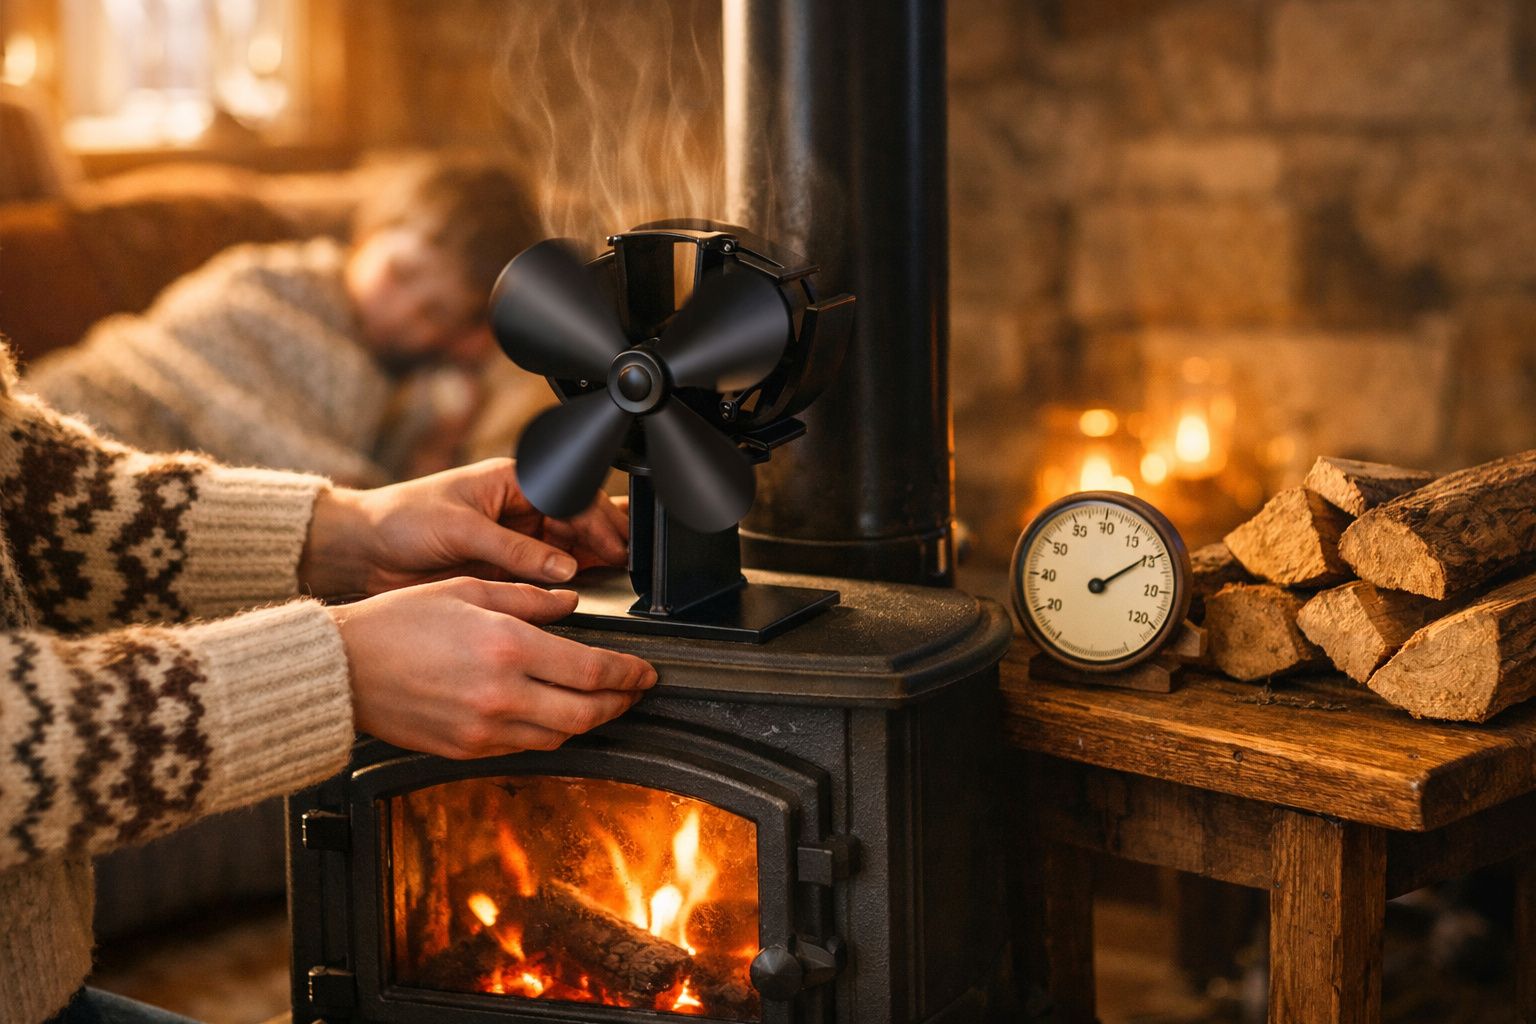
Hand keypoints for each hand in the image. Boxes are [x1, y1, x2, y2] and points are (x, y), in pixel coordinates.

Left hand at [299, 457, 627, 597]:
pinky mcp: (503, 569)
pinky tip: (583, 591)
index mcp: (512, 480)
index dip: (597, 519)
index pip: (570, 494)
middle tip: (629, 562)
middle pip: (576, 521)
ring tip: (617, 576)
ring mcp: (513, 540)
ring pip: (567, 548)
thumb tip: (563, 567)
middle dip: (604, 539)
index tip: (617, 544)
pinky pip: (545, 575)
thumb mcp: (461, 530)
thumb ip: (516, 549)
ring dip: (591, 561)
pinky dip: (565, 583)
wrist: (361, 552)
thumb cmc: (400, 521)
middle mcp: (518, 508)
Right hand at [330, 578, 655, 758]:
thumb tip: (570, 603)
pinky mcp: (467, 750)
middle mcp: (503, 695)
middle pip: (587, 714)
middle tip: (634, 691)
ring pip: (561, 737)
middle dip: (621, 703)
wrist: (341, 670)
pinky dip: (549, 734)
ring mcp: (485, 729)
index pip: (593, 670)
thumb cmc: (396, 623)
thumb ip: (528, 598)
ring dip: (588, 722)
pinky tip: (553, 715)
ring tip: (600, 703)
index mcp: (508, 648)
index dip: (630, 674)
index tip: (645, 671)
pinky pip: (525, 748)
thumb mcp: (467, 590)